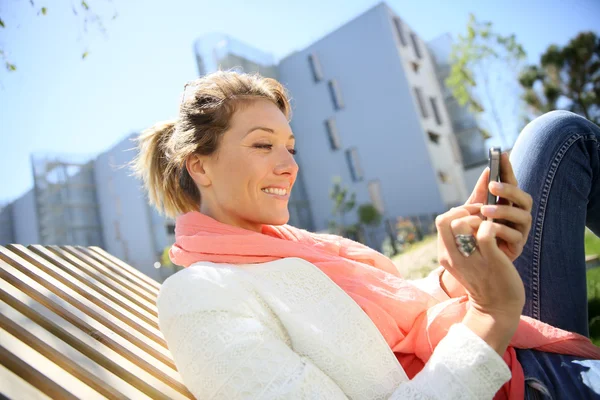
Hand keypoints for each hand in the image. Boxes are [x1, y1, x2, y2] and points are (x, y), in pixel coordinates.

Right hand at [436, 207, 524, 353]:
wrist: (497, 308)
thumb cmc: (484, 279)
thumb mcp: (464, 260)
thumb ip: (459, 240)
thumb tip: (459, 214)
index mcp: (445, 255)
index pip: (441, 220)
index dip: (457, 211)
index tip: (473, 215)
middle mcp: (453, 256)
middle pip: (446, 219)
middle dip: (466, 210)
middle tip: (482, 216)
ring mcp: (470, 259)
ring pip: (462, 223)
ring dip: (478, 218)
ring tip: (490, 226)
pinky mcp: (490, 260)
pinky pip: (486, 232)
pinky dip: (493, 227)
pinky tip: (499, 234)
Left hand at [465, 153, 533, 261]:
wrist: (472, 260)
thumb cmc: (473, 232)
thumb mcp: (473, 211)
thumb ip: (480, 193)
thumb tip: (486, 171)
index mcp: (508, 203)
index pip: (511, 183)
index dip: (508, 169)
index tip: (502, 154)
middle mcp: (518, 214)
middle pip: (523, 198)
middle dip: (510, 189)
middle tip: (493, 185)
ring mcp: (520, 230)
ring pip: (523, 216)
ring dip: (505, 210)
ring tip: (485, 210)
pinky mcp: (517, 246)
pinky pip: (516, 236)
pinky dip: (502, 230)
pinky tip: (489, 228)